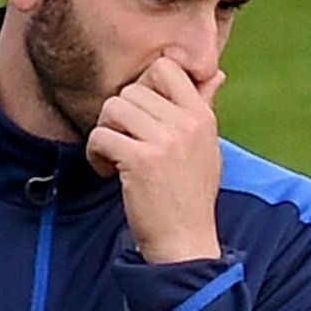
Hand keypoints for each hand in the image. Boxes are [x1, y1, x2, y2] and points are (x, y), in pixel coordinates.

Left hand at [86, 57, 225, 263]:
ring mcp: (164, 141)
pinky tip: (107, 171)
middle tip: (123, 143)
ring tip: (114, 157)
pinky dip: (96, 153)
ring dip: (105, 132)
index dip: (144, 84)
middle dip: (119, 116)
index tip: (140, 113)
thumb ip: (204, 107)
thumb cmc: (192, 196)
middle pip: (131, 90)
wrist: (185, 243)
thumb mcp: (207, 148)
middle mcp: (186, 123)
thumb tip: (215, 73)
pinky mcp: (140, 160)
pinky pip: (101, 135)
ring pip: (112, 108)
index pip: (165, 67)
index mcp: (202, 116)